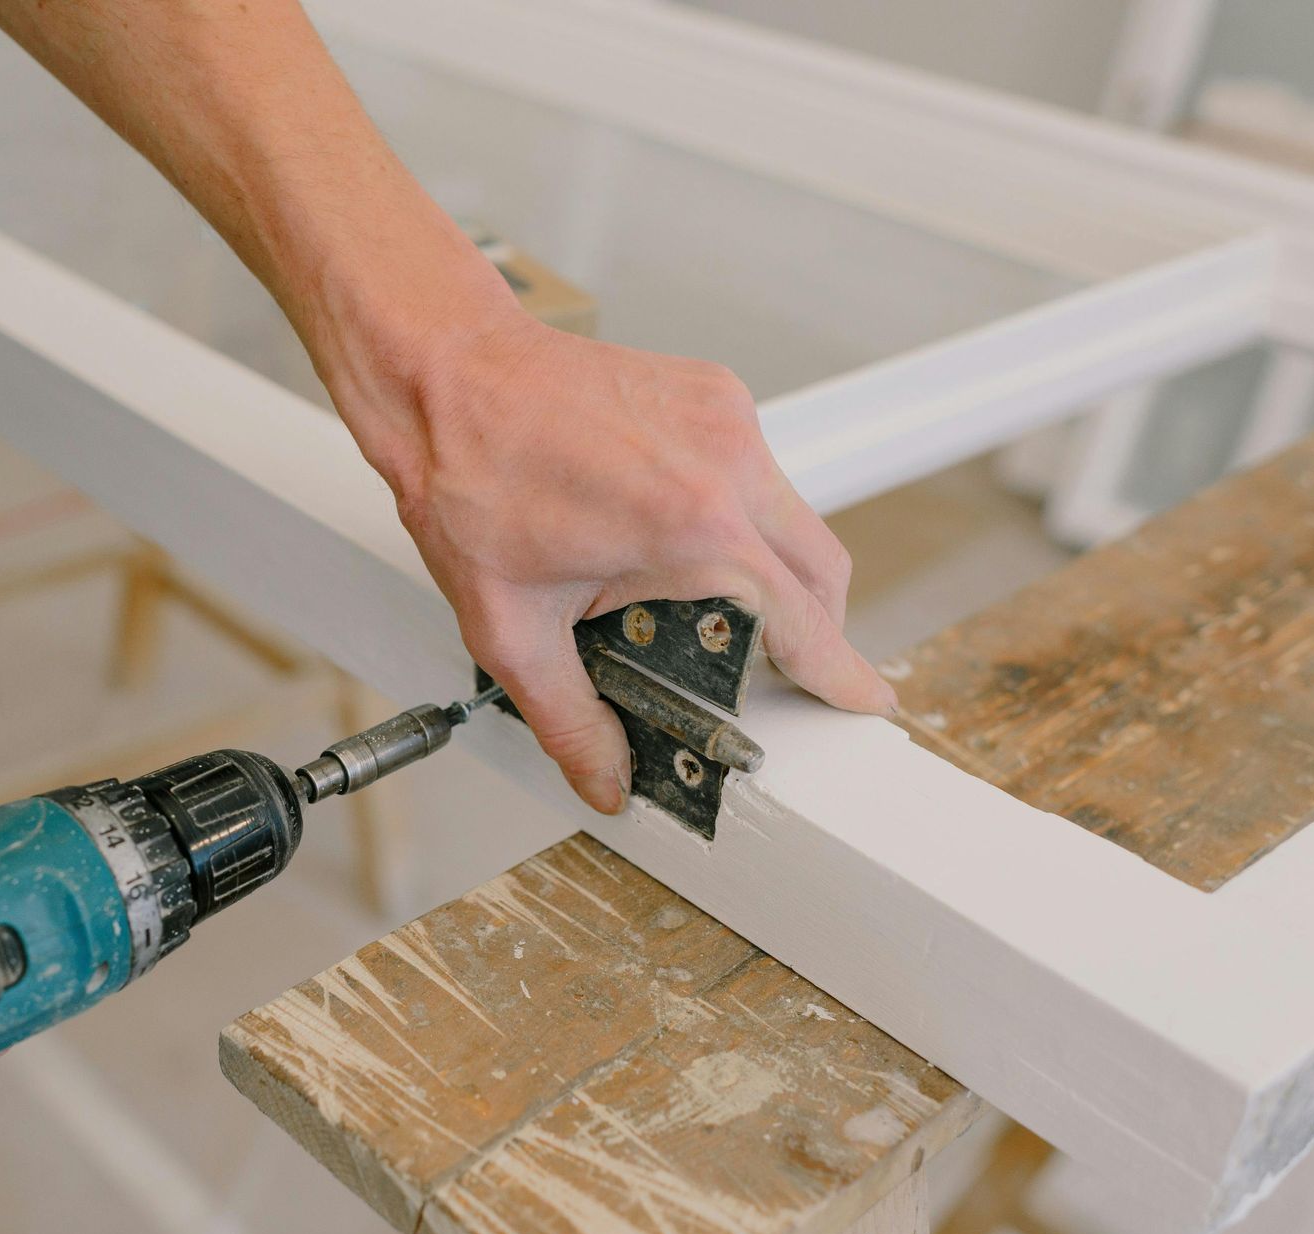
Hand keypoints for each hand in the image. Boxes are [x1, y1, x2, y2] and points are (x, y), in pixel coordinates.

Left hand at [340, 305, 895, 814]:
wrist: (445, 376)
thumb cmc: (469, 479)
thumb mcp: (511, 629)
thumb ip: (570, 720)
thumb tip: (606, 778)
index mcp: (693, 528)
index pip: (803, 622)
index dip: (840, 674)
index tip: (868, 703)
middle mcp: (728, 463)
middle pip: (821, 569)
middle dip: (813, 629)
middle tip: (779, 669)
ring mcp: (727, 417)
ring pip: (795, 515)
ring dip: (774, 567)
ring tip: (704, 598)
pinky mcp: (715, 390)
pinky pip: (758, 468)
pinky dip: (741, 510)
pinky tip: (675, 530)